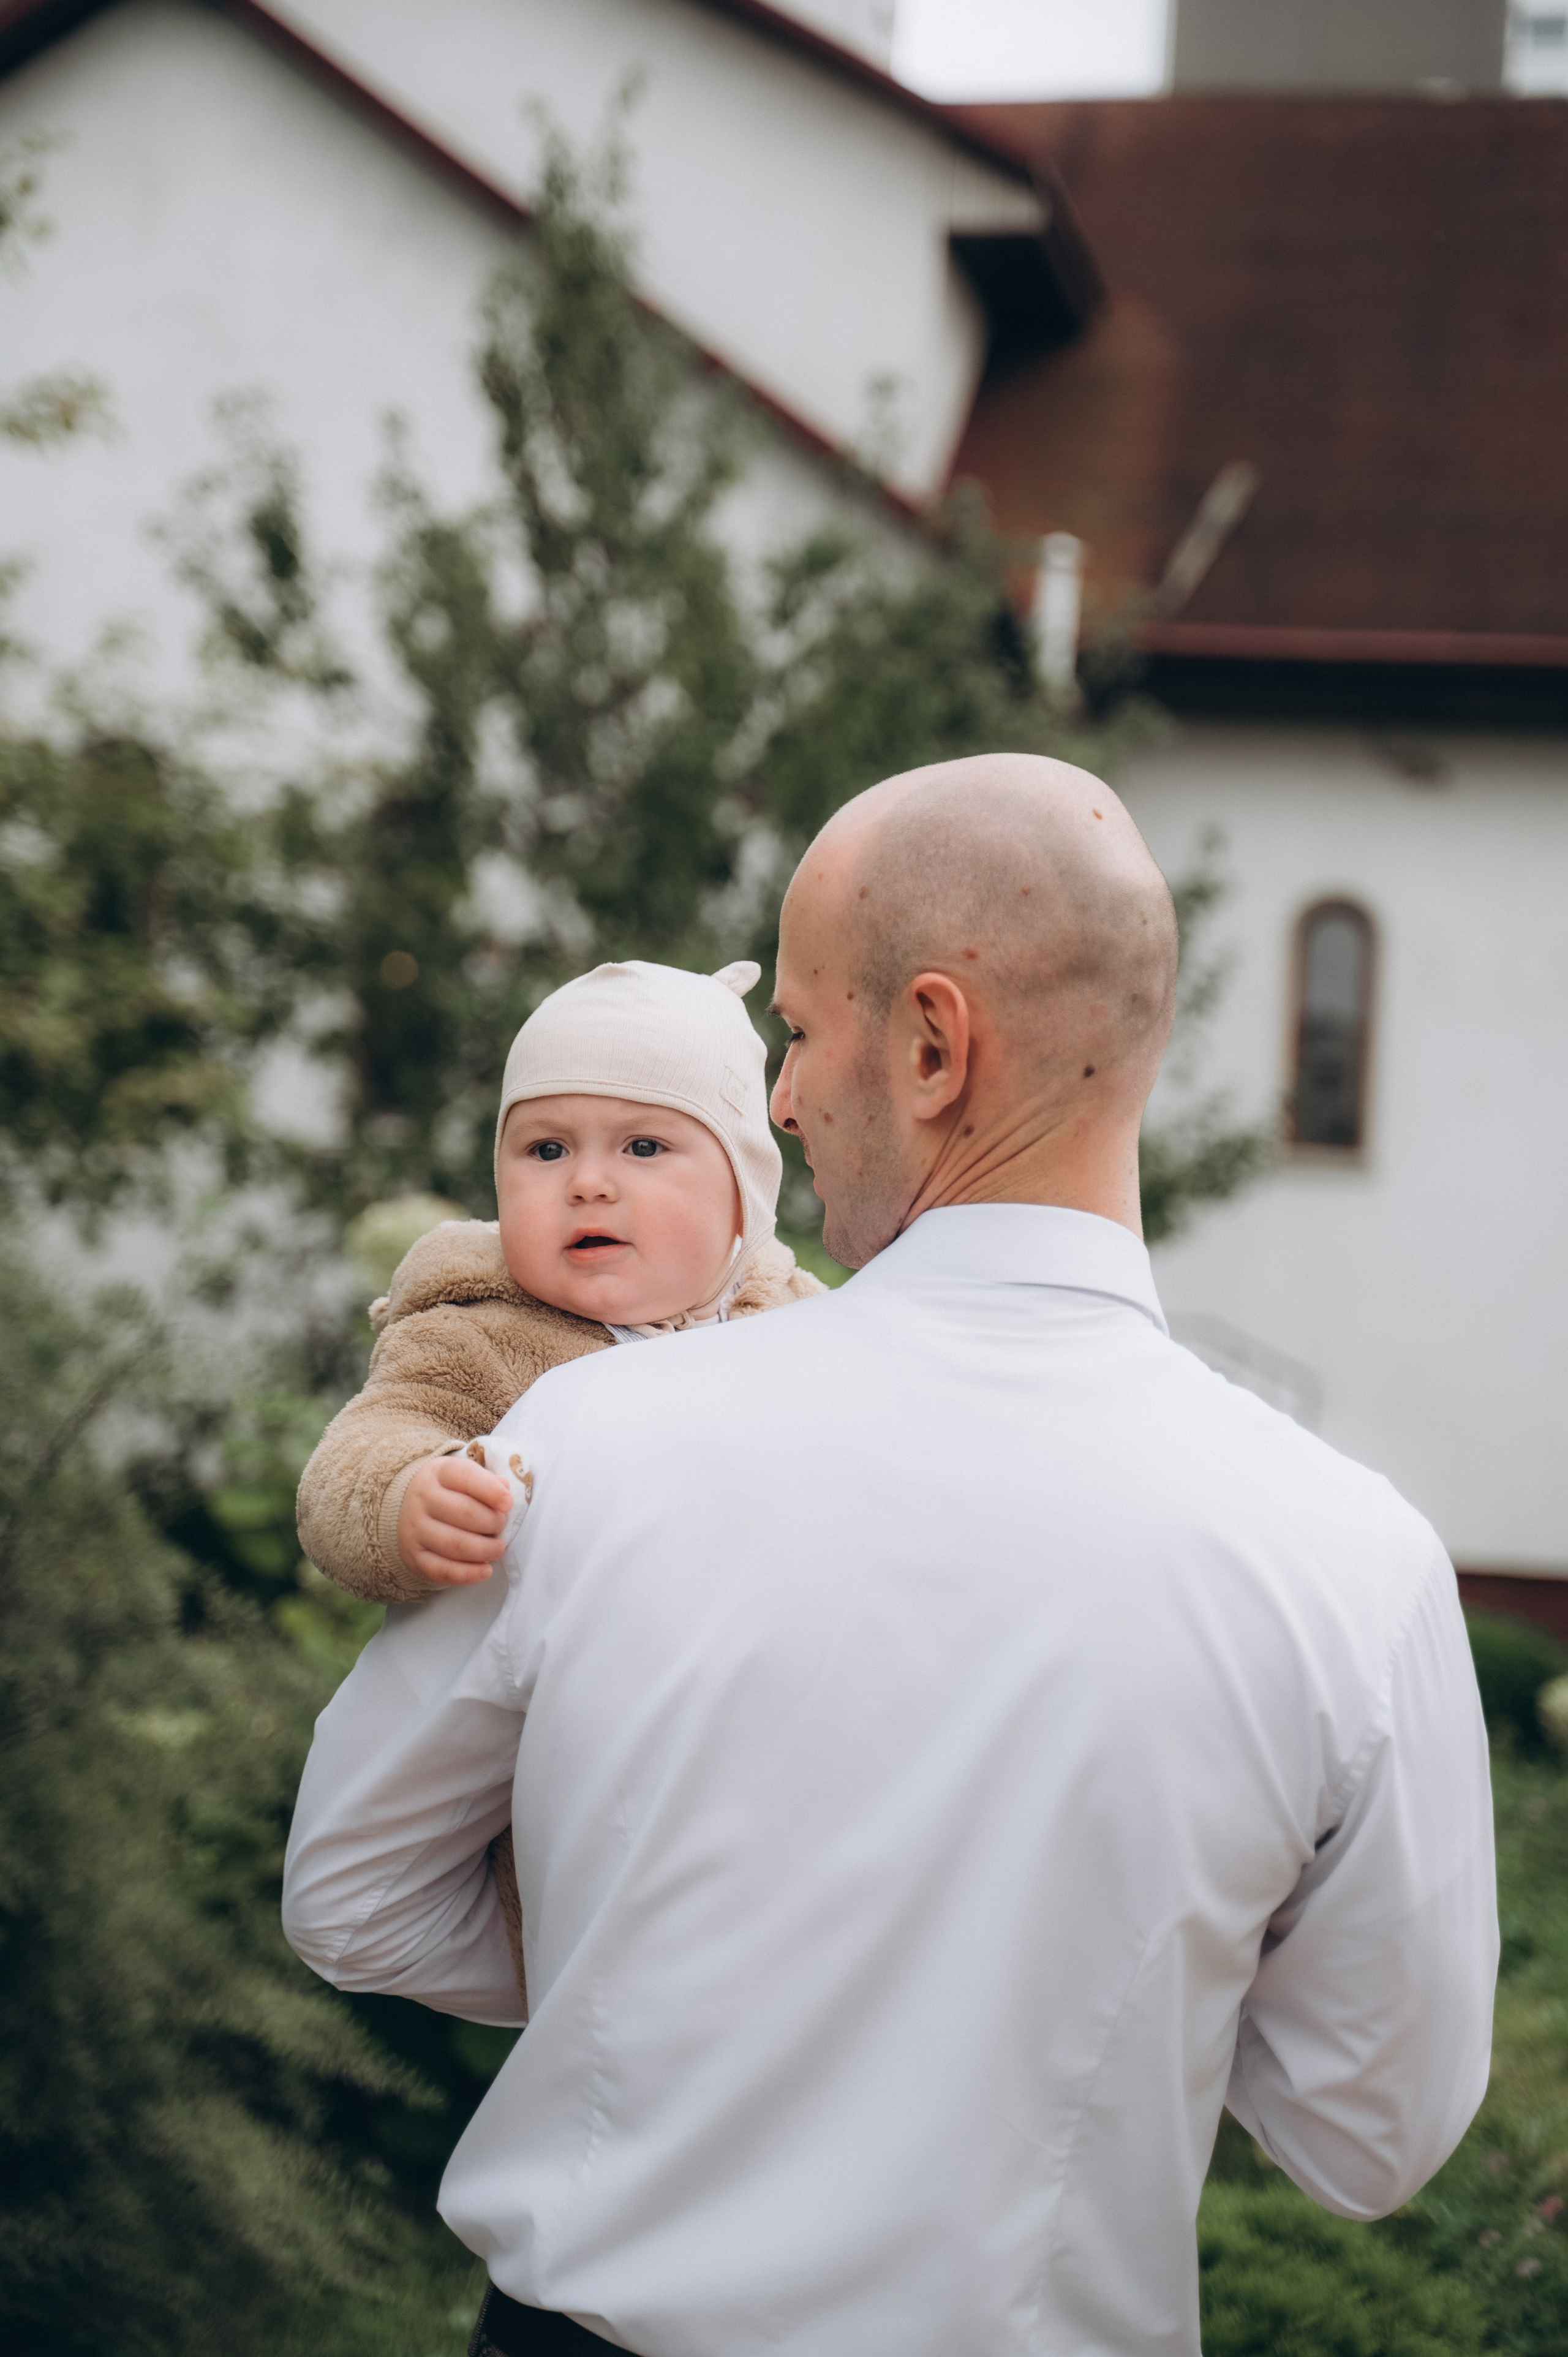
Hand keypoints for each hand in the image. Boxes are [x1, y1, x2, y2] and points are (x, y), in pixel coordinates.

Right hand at [397, 1453, 513, 1586]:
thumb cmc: (447, 1492)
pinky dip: (468, 1574)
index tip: (508, 1503)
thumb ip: (488, 1481)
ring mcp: (415, 1529)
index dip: (491, 1491)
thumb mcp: (464, 1477)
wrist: (406, 1509)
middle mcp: (423, 1498)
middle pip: (464, 1513)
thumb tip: (505, 1490)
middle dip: (492, 1523)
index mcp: (439, 1473)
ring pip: (455, 1544)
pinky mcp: (414, 1556)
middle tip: (502, 1526)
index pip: (466, 1477)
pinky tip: (485, 1570)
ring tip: (498, 1549)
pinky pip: (443, 1570)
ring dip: (484, 1550)